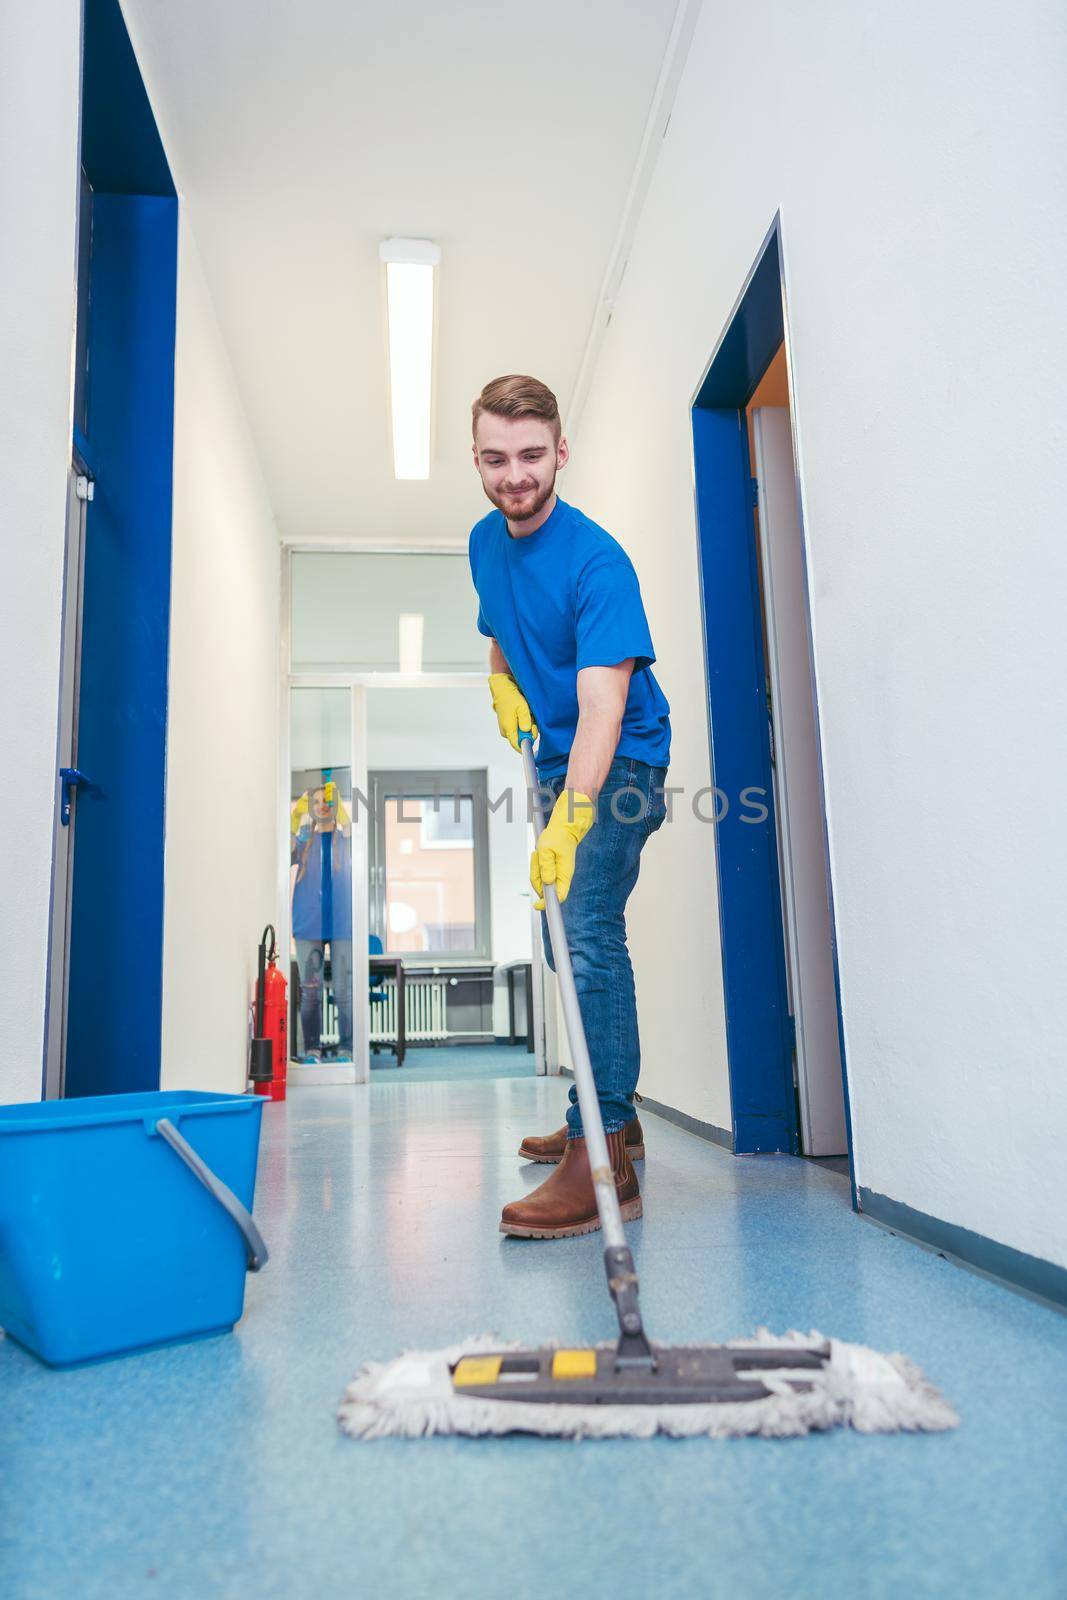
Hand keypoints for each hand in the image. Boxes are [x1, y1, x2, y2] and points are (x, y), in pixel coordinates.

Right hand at [488, 672, 537, 750]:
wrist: (503, 688)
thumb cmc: (511, 697)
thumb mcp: (522, 707)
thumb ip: (525, 721)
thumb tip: (527, 732)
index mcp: (508, 728)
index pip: (517, 746)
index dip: (526, 746)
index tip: (533, 742)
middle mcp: (506, 730)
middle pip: (521, 739)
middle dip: (529, 731)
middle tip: (531, 718)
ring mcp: (507, 727)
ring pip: (521, 732)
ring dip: (527, 724)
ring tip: (527, 713)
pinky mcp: (508, 723)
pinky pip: (519, 727)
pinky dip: (524, 721)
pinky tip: (524, 713)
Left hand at [530, 790, 594, 908]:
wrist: (563, 828)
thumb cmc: (557, 837)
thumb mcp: (547, 850)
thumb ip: (546, 867)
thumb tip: (547, 882)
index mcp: (564, 874)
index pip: (559, 896)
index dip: (548, 903)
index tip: (537, 905)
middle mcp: (562, 877)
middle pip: (545, 888)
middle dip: (536, 877)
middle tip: (537, 858)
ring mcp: (557, 874)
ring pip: (541, 881)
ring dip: (536, 869)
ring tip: (539, 854)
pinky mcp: (553, 871)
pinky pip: (540, 874)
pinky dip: (537, 866)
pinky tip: (540, 855)